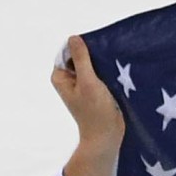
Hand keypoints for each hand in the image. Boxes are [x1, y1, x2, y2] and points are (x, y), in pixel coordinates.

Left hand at [52, 36, 126, 175]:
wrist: (107, 137)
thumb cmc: (95, 112)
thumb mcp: (88, 82)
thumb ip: (81, 59)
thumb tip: (74, 38)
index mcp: (60, 77)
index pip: (68, 51)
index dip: (82, 48)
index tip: (97, 54)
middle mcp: (68, 79)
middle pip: (79, 57)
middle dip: (93, 56)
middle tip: (107, 59)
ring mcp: (81, 85)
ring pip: (90, 65)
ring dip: (101, 64)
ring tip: (113, 66)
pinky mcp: (93, 90)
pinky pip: (98, 74)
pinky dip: (105, 72)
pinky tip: (116, 73)